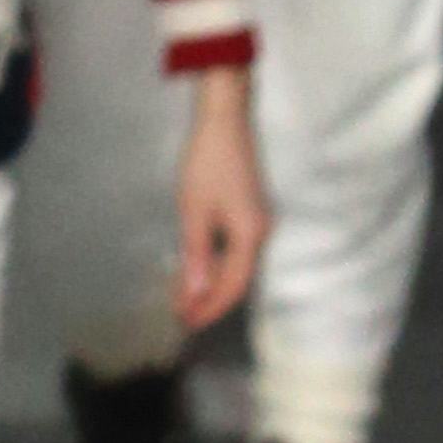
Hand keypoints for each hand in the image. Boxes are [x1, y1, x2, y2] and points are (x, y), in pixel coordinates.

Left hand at [172, 67, 270, 330]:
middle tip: (181, 315)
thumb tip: (196, 294)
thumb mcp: (194, 209)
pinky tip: (200, 267)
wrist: (225, 120)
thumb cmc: (207, 162)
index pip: (231, 287)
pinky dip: (216, 264)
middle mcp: (260, 235)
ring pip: (235, 266)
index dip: (209, 308)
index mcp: (249, 237)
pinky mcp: (250, 213)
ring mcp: (258, 224)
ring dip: (212, 283)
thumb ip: (196, 254)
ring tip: (186, 296)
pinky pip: (235, 251)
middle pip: (236, 280)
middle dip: (209, 300)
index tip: (185, 322)